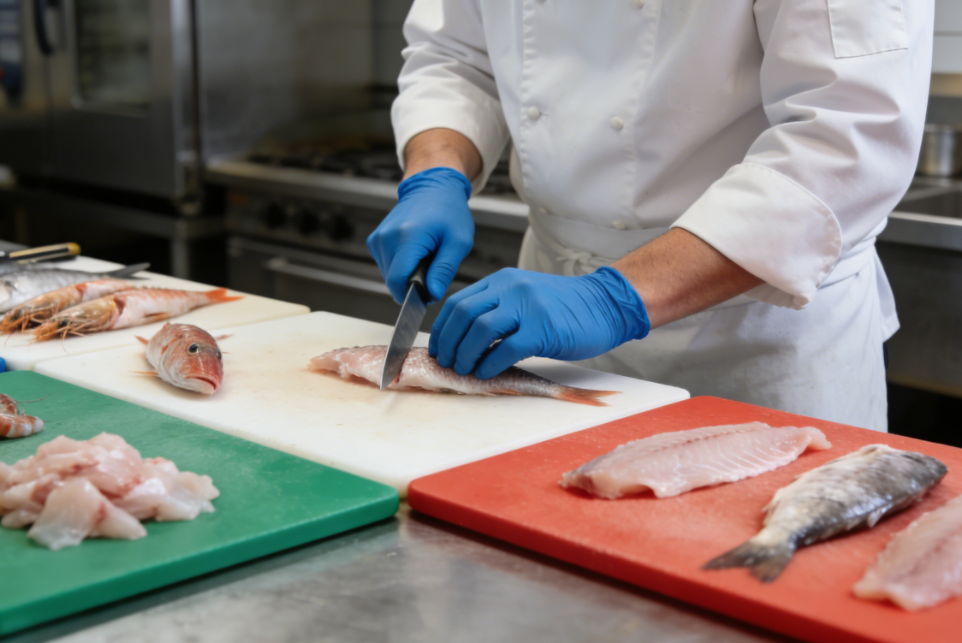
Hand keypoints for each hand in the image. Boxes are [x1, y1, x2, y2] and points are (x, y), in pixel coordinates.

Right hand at [367, 167, 473, 302]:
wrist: (432, 187)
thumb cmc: (448, 212)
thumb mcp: (458, 242)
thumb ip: (444, 270)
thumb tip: (432, 294)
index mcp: (407, 237)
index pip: (398, 282)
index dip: (413, 296)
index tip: (429, 294)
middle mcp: (386, 238)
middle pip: (393, 281)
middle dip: (413, 283)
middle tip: (433, 267)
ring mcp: (377, 238)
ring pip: (389, 275)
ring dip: (408, 274)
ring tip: (425, 255)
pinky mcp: (375, 240)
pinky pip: (387, 265)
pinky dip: (401, 265)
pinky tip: (414, 251)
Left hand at [429, 266, 649, 378]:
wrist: (604, 304)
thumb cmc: (565, 307)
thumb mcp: (524, 296)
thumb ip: (497, 308)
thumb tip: (464, 338)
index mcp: (502, 280)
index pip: (458, 302)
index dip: (442, 328)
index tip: (438, 347)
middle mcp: (511, 289)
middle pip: (464, 315)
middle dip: (449, 343)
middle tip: (446, 362)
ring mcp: (528, 307)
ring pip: (480, 330)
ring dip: (465, 355)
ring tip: (463, 369)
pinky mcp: (543, 328)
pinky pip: (506, 349)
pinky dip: (489, 364)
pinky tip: (485, 373)